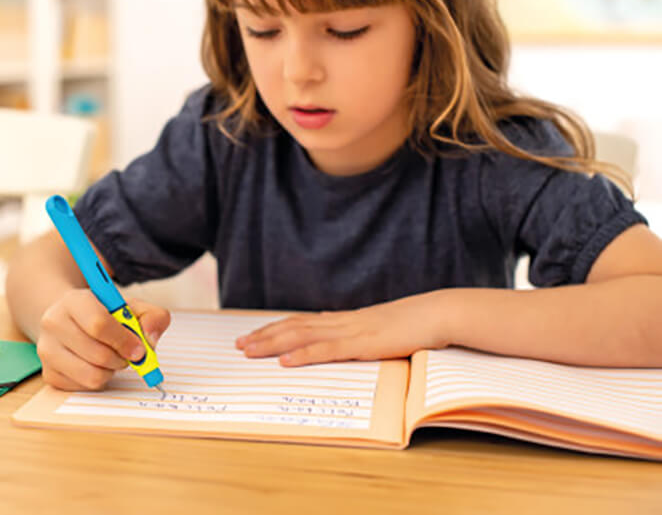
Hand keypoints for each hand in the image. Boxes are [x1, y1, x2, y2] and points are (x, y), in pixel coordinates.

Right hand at [36, 289, 170, 389]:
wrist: (71, 319)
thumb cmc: (104, 313)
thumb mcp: (131, 306)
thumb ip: (153, 316)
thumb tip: (151, 339)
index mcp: (74, 300)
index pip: (99, 324)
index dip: (124, 340)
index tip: (139, 348)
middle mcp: (54, 323)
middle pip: (98, 354)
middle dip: (122, 358)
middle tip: (128, 354)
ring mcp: (47, 350)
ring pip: (92, 375)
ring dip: (111, 371)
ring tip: (112, 358)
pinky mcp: (49, 373)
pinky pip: (84, 387)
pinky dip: (98, 379)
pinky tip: (96, 365)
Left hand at [235, 293, 449, 366]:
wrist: (437, 314)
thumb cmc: (413, 324)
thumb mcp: (378, 329)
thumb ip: (356, 332)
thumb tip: (336, 333)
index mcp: (344, 319)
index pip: (300, 322)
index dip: (274, 329)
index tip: (251, 336)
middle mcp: (341, 321)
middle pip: (293, 327)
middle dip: (263, 336)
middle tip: (238, 345)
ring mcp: (350, 330)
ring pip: (302, 336)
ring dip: (273, 344)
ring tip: (249, 351)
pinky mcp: (362, 343)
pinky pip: (327, 350)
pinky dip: (303, 355)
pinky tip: (285, 361)